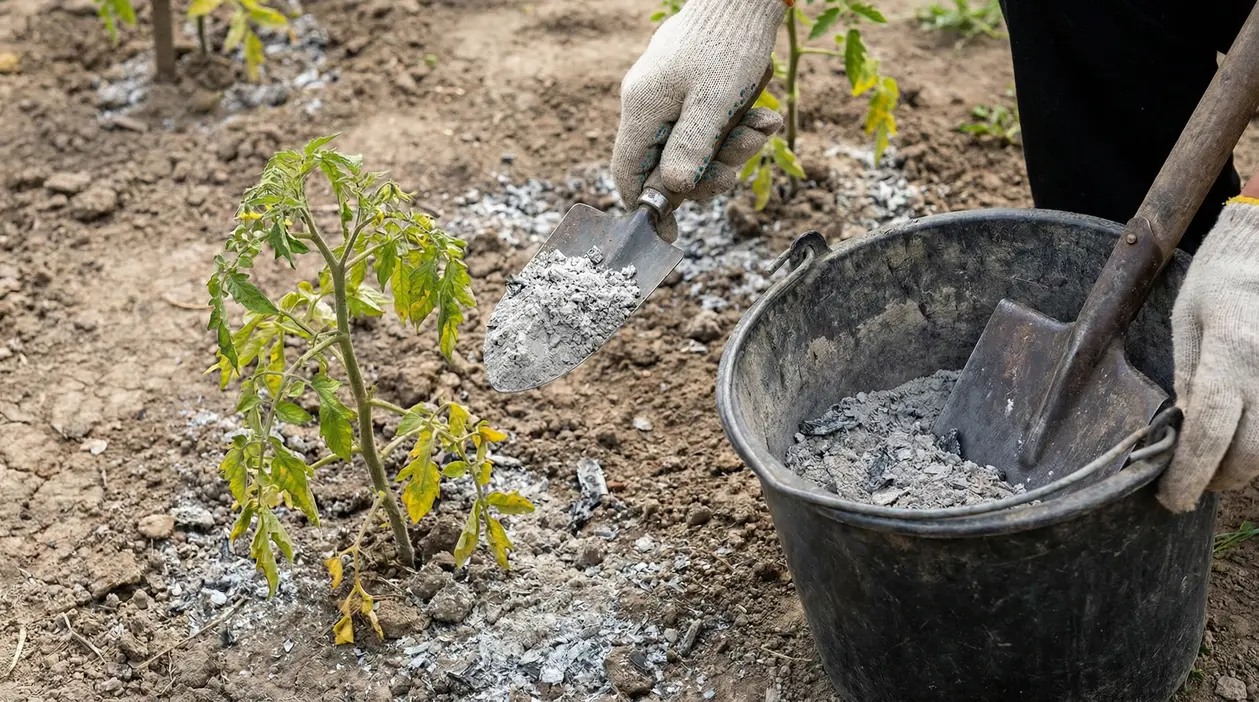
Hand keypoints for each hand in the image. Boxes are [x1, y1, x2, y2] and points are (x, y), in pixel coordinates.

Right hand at [612, 0, 785, 240]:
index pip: (628, 173)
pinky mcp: (693, 89)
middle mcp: (650, 105)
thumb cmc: (728, 45)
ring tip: (763, 128)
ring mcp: (671, 96)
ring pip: (696, 146)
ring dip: (733, 147)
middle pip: (669, 165)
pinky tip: (765, 117)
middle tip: (738, 170)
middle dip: (709, 172)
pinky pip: (711, 124)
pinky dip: (738, 127)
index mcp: (643, 109)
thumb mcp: (714, 103)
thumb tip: (676, 190)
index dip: (646, 205)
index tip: (670, 231)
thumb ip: (692, 148)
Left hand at [1158, 192, 1258, 511]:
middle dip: (1221, 479)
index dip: (1190, 475)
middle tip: (1197, 483)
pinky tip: (1248, 436)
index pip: (1209, 435)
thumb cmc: (1223, 276)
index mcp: (1230, 356)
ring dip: (1249, 466)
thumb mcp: (1189, 320)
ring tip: (1222, 463)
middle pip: (1252, 455)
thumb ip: (1190, 375)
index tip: (1172, 498)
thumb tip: (1186, 426)